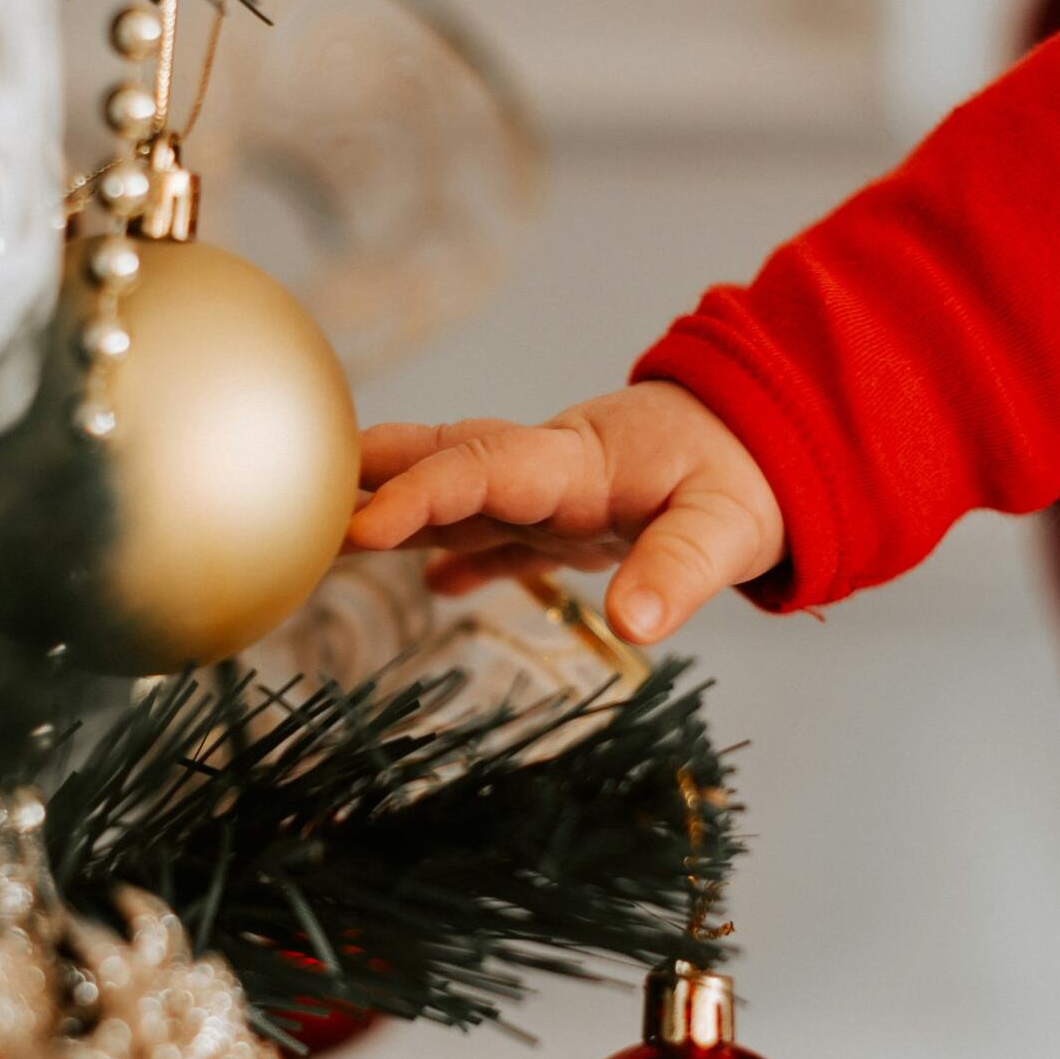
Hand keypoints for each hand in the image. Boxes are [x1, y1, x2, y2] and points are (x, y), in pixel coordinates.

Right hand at [345, 382, 785, 644]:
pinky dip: (449, 551)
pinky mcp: (557, 516)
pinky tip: (426, 589)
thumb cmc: (748, 476)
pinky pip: (486, 531)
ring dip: (384, 508)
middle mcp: (543, 470)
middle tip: (289, 494)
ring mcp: (543, 491)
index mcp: (574, 462)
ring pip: (448, 493)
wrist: (770, 435)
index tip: (362, 525)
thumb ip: (680, 572)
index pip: (479, 467)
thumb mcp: (730, 528)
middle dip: (364, 473)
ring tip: (312, 535)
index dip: (418, 493)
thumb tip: (634, 623)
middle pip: (437, 459)